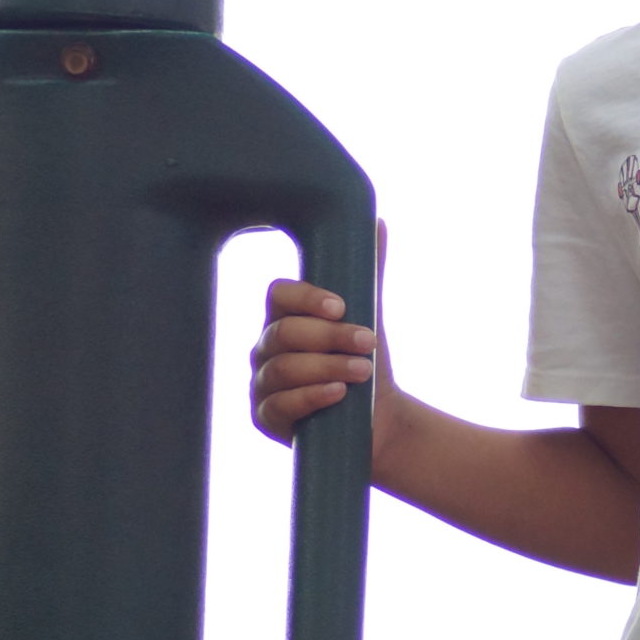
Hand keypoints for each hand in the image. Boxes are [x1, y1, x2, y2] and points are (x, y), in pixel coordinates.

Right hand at [248, 223, 393, 450]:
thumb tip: (377, 222)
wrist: (376, 418)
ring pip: (283, 368)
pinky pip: (280, 404)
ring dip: (327, 367)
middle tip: (367, 342)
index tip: (342, 306)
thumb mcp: (368, 316)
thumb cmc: (364, 361)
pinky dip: (311, 397)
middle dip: (329, 336)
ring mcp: (262, 383)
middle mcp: (265, 348)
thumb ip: (369, 273)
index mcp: (284, 317)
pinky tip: (337, 393)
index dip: (306, 297)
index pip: (278, 294)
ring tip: (363, 371)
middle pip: (284, 332)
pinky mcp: (266, 417)